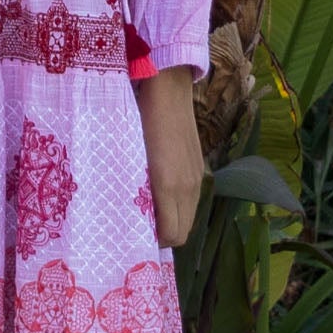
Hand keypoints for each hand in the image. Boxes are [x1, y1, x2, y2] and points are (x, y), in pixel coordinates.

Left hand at [133, 65, 203, 247]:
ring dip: (174, 221)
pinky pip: (193, 200)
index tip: (137, 237)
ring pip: (189, 217)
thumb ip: (136, 188)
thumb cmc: (140, 121)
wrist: (168, 90)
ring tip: (151, 213)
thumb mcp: (132, 157)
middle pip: (184, 232)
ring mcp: (197, 177)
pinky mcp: (200, 167)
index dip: (156, 242)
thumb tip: (133, 214)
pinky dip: (180, 206)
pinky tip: (163, 195)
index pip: (173, 235)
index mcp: (169, 186)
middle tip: (142, 229)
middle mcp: (189, 186)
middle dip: (165, 236)